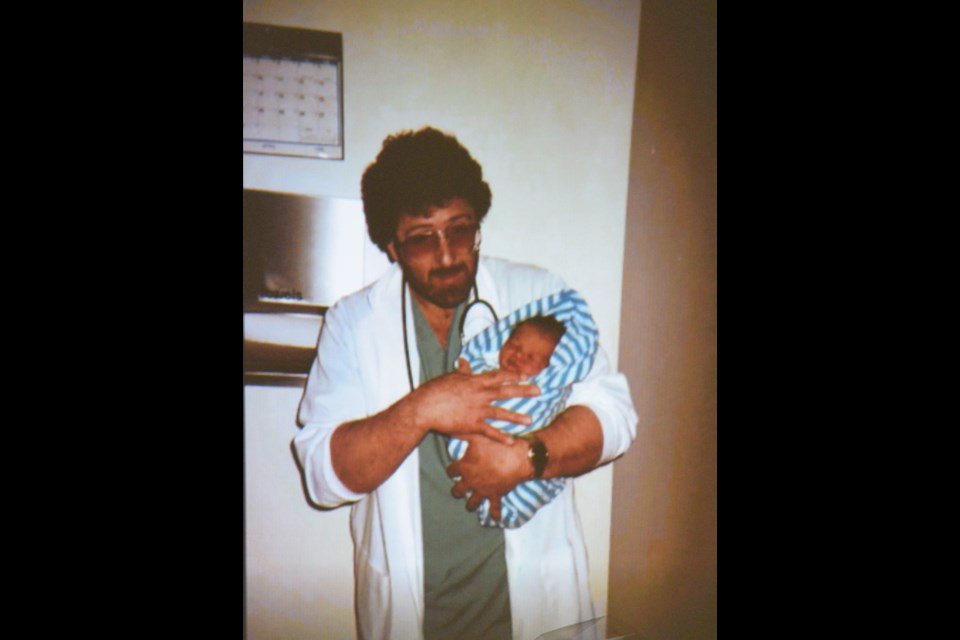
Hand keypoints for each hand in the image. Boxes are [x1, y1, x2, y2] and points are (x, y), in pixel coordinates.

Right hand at [409, 358, 540, 443]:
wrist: (424, 407)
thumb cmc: (435, 390)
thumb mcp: (450, 378)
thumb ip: (462, 372)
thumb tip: (464, 361)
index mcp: (474, 382)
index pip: (498, 376)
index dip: (512, 376)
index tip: (525, 375)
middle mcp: (479, 395)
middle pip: (505, 391)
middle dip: (523, 390)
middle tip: (539, 391)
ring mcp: (476, 410)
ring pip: (500, 413)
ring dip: (516, 417)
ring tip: (530, 420)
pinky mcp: (471, 425)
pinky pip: (489, 431)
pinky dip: (500, 437)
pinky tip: (511, 441)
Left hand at [446, 434, 532, 521]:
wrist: (517, 458)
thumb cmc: (497, 445)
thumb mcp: (478, 436)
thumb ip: (464, 434)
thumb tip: (453, 430)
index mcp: (464, 467)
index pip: (451, 471)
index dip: (452, 470)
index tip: (453, 470)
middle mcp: (471, 481)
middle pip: (458, 490)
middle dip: (457, 490)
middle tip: (458, 490)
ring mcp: (483, 490)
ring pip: (472, 503)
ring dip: (471, 505)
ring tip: (470, 506)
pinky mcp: (495, 495)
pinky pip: (494, 508)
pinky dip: (495, 514)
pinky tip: (495, 519)